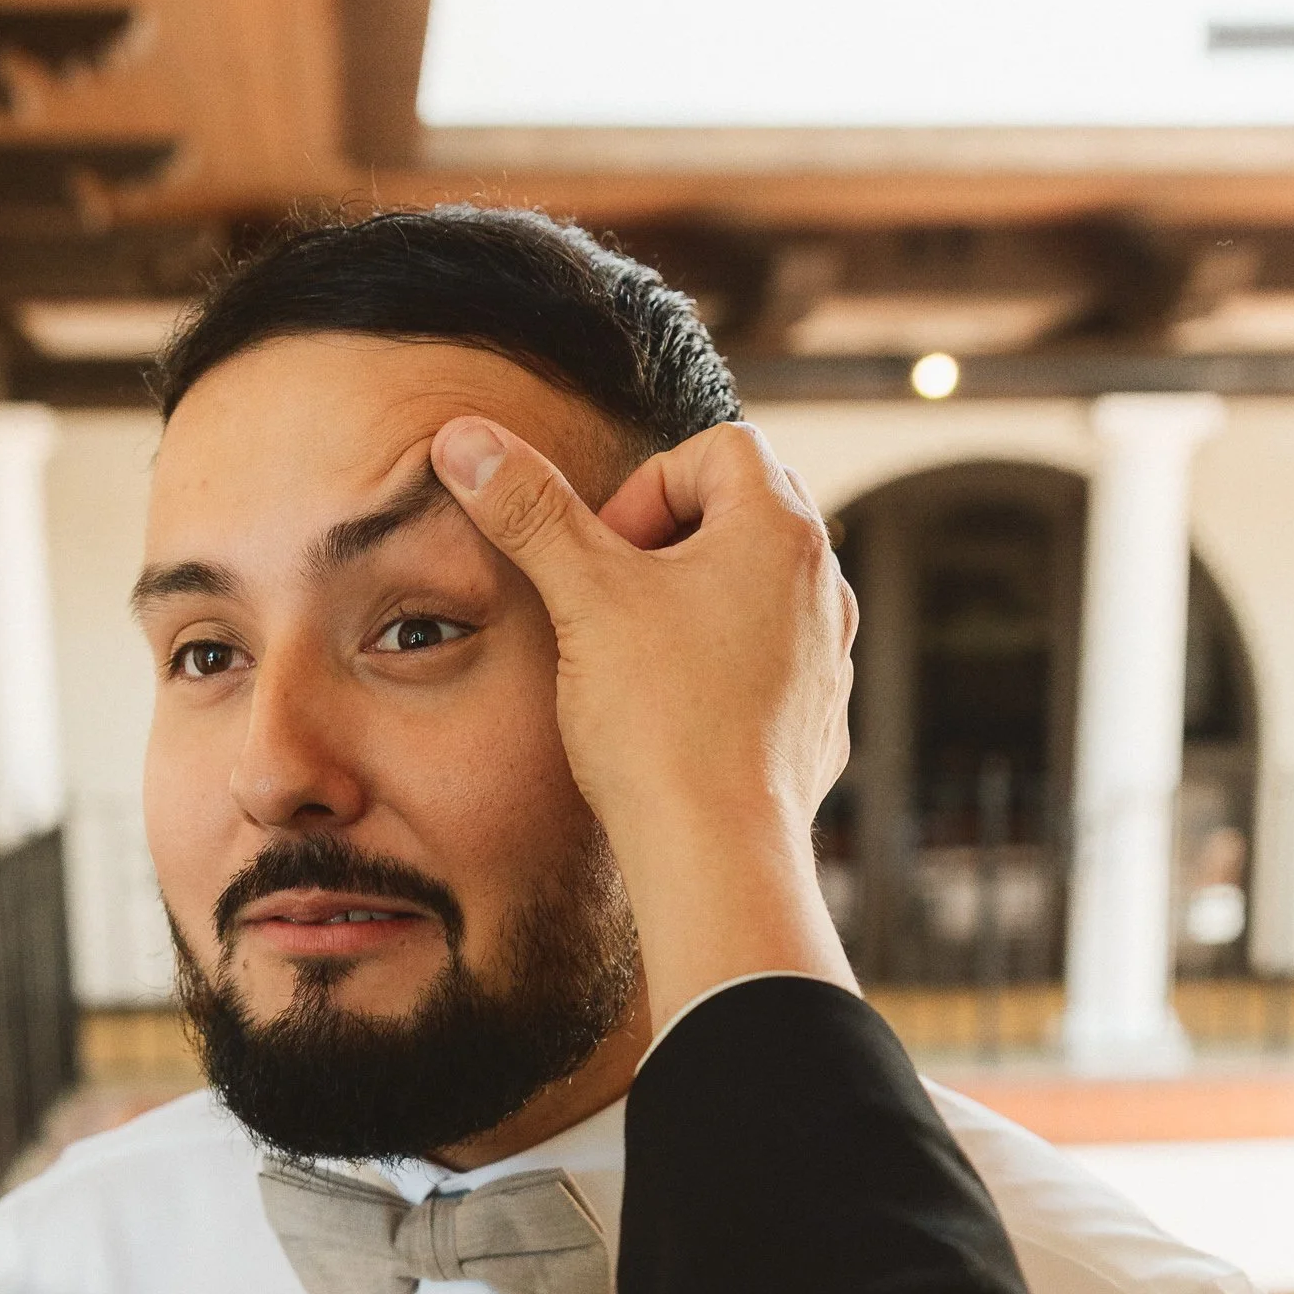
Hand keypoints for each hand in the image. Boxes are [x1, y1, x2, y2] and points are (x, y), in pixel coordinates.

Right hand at [431, 414, 858, 1030]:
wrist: (715, 856)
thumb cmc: (657, 721)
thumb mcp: (581, 598)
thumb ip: (528, 510)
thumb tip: (462, 437)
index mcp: (781, 530)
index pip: (715, 451)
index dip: (642, 490)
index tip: (599, 558)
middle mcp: (824, 583)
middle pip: (739, 516)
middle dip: (664, 545)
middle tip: (608, 604)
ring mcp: (831, 656)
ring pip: (753, 595)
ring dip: (691, 609)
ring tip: (634, 665)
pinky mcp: (820, 722)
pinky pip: (768, 668)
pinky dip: (718, 674)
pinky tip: (671, 723)